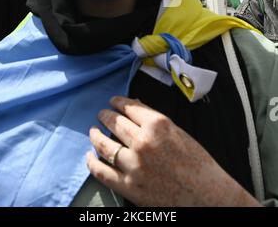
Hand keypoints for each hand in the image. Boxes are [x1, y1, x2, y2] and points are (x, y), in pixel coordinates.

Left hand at [87, 96, 260, 206]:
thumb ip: (155, 120)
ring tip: (93, 131)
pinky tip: (89, 155)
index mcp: (158, 125)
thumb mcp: (179, 133)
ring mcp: (134, 165)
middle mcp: (143, 142)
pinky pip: (102, 172)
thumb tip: (135, 105)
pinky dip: (92, 162)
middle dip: (105, 116)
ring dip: (96, 135)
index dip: (118, 102)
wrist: (207, 196)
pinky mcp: (129, 187)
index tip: (113, 101)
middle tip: (101, 114)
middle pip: (115, 123)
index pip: (129, 107)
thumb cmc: (197, 163)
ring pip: (105, 145)